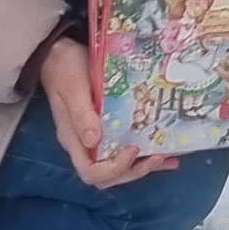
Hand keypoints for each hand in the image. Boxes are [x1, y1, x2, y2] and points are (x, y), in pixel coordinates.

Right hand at [35, 36, 176, 190]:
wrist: (60, 54)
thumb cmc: (64, 69)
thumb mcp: (73, 88)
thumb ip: (82, 114)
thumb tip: (93, 141)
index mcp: (73, 139)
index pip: (91, 172)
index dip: (114, 168)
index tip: (132, 149)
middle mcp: (84, 144)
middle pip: (108, 175)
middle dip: (134, 171)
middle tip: (158, 157)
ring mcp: (95, 138)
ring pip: (119, 166)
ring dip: (143, 166)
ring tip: (169, 159)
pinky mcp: (107, 128)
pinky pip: (124, 148)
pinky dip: (145, 154)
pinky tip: (166, 150)